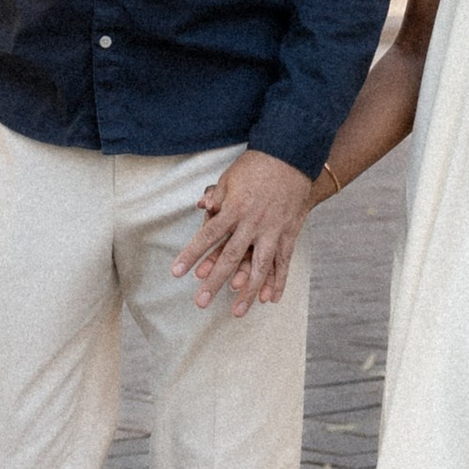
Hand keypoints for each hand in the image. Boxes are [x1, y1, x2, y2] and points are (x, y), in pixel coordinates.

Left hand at [171, 149, 313, 311]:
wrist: (291, 156)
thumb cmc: (256, 166)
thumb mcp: (230, 176)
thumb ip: (217, 196)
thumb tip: (202, 206)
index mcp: (234, 209)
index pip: (208, 236)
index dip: (191, 254)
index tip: (176, 272)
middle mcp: (252, 223)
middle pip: (230, 257)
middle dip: (214, 281)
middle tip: (201, 302)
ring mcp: (272, 230)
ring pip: (259, 267)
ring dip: (248, 291)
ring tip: (237, 312)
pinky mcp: (289, 232)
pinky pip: (283, 261)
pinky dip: (278, 281)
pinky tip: (270, 299)